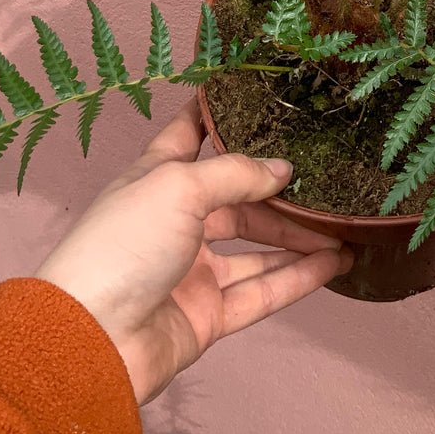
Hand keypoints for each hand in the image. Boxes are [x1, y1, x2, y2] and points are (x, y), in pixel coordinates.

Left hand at [36, 98, 350, 402]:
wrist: (90, 341)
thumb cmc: (122, 245)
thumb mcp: (177, 187)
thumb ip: (235, 174)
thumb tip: (282, 169)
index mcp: (156, 179)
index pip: (189, 136)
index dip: (217, 114)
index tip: (255, 92)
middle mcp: (177, 221)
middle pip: (237, 198)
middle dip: (279, 189)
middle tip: (325, 175)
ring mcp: (193, 270)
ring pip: (257, 247)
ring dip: (299, 236)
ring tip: (344, 222)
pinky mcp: (208, 315)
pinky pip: (263, 291)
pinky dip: (299, 277)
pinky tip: (335, 261)